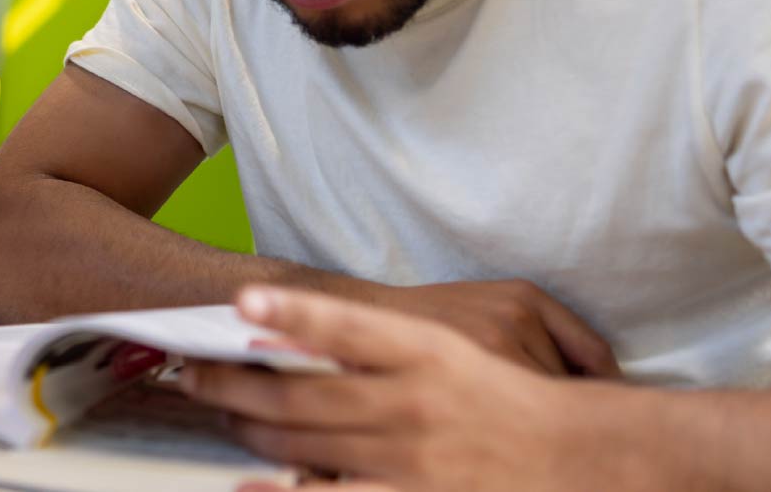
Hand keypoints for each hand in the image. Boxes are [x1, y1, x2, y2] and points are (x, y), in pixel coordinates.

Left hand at [181, 287, 605, 490]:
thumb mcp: (452, 348)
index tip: (243, 298)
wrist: (580, 460)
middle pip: (305, 392)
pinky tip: (249, 487)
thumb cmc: (501, 401)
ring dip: (249, 427)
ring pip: (309, 443)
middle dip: (236, 383)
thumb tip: (293, 334)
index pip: (353, 325)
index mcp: (429, 352)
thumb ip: (377, 340)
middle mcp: (416, 403)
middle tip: (190, 371)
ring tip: (213, 411)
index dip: (296, 310)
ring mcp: (415, 458)